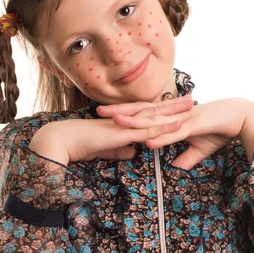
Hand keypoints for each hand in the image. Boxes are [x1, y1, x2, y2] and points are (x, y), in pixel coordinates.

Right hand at [29, 96, 193, 164]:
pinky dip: (163, 127)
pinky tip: (177, 124)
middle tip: (192, 98)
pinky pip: (147, 130)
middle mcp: (124, 119)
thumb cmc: (78, 145)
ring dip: (174, 110)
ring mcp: (124, 124)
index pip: (145, 115)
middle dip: (173, 105)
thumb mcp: (104, 149)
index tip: (176, 108)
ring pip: (154, 116)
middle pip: (153, 110)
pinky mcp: (122, 133)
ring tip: (191, 104)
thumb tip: (133, 153)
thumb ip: (119, 150)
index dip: (161, 111)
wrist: (61, 141)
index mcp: (121, 123)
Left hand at [97, 96, 253, 169]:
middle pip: (143, 113)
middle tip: (98, 111)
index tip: (106, 116)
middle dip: (120, 112)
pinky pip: (175, 134)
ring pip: (155, 121)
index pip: (145, 114)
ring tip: (115, 121)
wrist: (241, 118)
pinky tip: (148, 142)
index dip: (126, 114)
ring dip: (135, 121)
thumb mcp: (200, 148)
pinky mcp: (195, 126)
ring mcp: (183, 119)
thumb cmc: (221, 129)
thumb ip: (186, 157)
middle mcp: (174, 115)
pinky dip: (161, 138)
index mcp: (173, 118)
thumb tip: (175, 168)